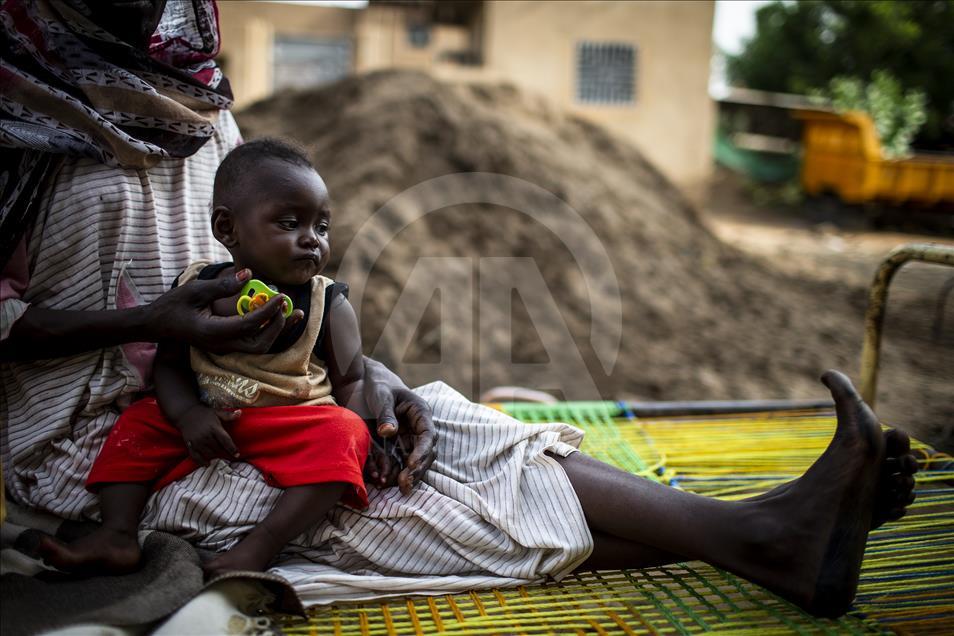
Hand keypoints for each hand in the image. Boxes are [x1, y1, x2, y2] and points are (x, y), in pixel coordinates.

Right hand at [148, 268, 304, 353]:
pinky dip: (269, 331)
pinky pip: (254, 343)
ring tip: (293, 313)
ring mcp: (224, 348)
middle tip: (287, 305)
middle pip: (259, 343)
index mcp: (212, 332)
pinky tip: (279, 317)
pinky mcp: (226, 345)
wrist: (157, 325)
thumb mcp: (194, 290)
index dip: (268, 311)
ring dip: (278, 331)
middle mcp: (221, 344)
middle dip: (278, 325)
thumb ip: (222, 285)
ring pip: (259, 347)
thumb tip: (249, 274)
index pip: (248, 325)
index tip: (281, 296)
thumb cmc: (172, 306)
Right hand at [176, 405, 241, 465]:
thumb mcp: (217, 413)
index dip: (232, 449)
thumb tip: (240, 413)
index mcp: (214, 428)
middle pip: (218, 449)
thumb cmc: (204, 414)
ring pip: (209, 454)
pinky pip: (196, 456)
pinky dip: (201, 462)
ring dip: (215, 457)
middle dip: (224, 453)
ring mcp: (197, 441)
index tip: (237, 455)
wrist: (186, 414)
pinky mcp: (190, 445)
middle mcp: (206, 436)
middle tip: (228, 455)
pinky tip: (207, 464)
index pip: (225, 441)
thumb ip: (228, 415)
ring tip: (219, 458)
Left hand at [363, 364, 436, 494]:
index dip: (422, 452)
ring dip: (403, 476)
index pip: (427, 436)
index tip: (411, 464)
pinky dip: (388, 472)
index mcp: (420, 414)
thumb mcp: (381, 396)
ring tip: (390, 486)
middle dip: (415, 470)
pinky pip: (395, 463)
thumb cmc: (379, 386)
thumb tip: (388, 432)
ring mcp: (406, 440)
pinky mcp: (394, 447)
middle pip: (423, 454)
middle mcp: (417, 430)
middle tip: (404, 484)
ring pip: (411, 463)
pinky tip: (379, 480)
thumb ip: (385, 413)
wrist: (366, 386)